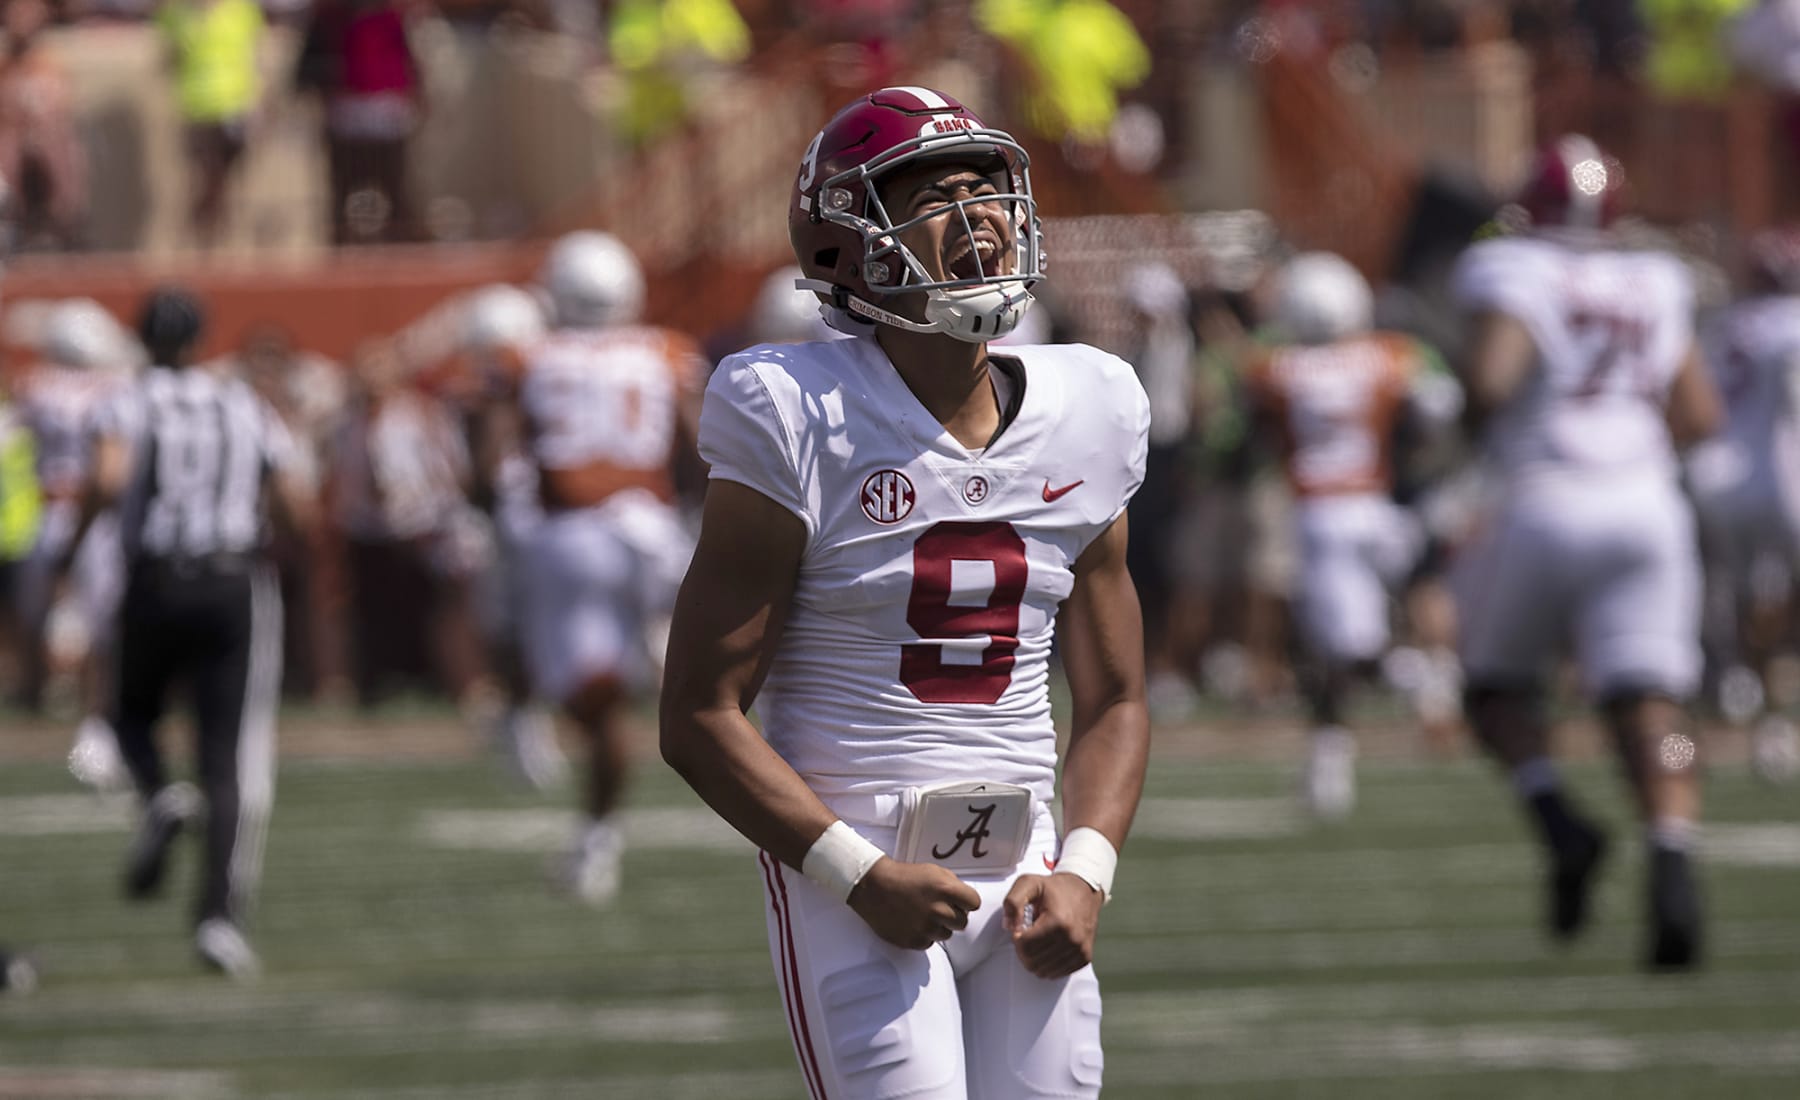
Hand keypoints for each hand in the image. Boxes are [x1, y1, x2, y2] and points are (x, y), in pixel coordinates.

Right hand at [846, 858, 981, 950]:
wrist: (873, 887)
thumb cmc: (904, 876)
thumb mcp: (933, 871)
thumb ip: (953, 886)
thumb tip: (964, 901)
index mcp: (946, 889)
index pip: (974, 903)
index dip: (966, 902)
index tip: (958, 901)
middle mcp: (939, 910)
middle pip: (963, 923)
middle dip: (954, 915)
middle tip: (939, 908)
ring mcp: (926, 928)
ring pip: (946, 935)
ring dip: (938, 927)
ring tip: (922, 914)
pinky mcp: (913, 941)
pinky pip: (929, 943)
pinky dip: (923, 935)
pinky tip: (912, 922)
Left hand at [1002, 873, 1102, 978]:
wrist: (1084, 890)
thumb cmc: (1054, 888)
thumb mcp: (1029, 884)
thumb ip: (1013, 902)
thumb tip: (1009, 926)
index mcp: (1058, 921)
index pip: (1025, 947)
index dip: (1017, 939)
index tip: (1021, 928)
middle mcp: (1072, 938)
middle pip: (1033, 962)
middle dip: (1024, 951)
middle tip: (1027, 936)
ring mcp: (1080, 950)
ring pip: (1045, 971)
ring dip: (1036, 959)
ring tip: (1038, 941)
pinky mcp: (1085, 957)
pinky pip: (1058, 973)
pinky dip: (1048, 964)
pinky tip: (1048, 948)